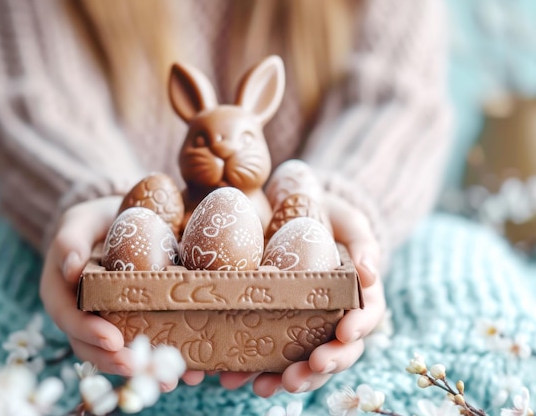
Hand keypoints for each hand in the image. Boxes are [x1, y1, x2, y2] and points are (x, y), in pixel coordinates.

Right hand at [39, 196, 205, 388]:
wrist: (117, 224)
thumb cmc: (94, 222)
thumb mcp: (79, 221)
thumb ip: (69, 240)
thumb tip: (70, 267)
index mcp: (59, 293)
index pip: (68, 318)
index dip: (88, 332)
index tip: (113, 339)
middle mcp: (79, 315)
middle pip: (91, 346)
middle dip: (115, 361)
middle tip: (142, 368)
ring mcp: (104, 322)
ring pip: (116, 353)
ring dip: (141, 367)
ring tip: (168, 378)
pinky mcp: (130, 323)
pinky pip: (141, 342)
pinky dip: (159, 356)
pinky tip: (186, 368)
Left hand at [220, 194, 385, 395]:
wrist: (292, 211)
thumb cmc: (328, 219)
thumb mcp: (349, 224)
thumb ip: (363, 244)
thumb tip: (370, 273)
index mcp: (357, 298)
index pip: (364, 319)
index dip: (357, 329)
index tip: (344, 334)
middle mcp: (331, 320)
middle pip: (332, 353)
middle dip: (316, 370)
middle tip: (296, 379)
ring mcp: (301, 327)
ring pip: (298, 362)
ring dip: (281, 379)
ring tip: (262, 388)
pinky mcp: (272, 326)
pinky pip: (263, 352)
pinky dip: (247, 368)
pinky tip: (229, 377)